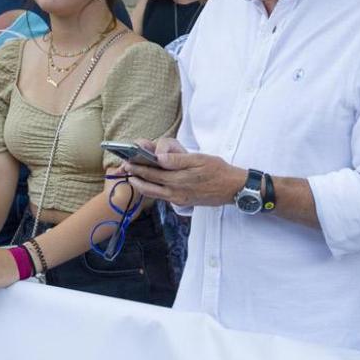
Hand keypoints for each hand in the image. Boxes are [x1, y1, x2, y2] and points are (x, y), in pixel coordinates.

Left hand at [123, 136, 248, 207]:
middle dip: (136, 177)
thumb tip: (159, 157)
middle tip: (125, 171)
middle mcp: (176, 191)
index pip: (152, 172)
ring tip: (134, 180)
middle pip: (150, 185)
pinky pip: (164, 197)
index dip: (138, 167)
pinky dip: (154, 192)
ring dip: (142, 186)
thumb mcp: (200, 159)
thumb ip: (178, 159)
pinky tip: (151, 186)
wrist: (233, 188)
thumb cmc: (219, 171)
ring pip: (155, 194)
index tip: (128, 162)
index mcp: (179, 179)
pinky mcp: (184, 202)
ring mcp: (179, 199)